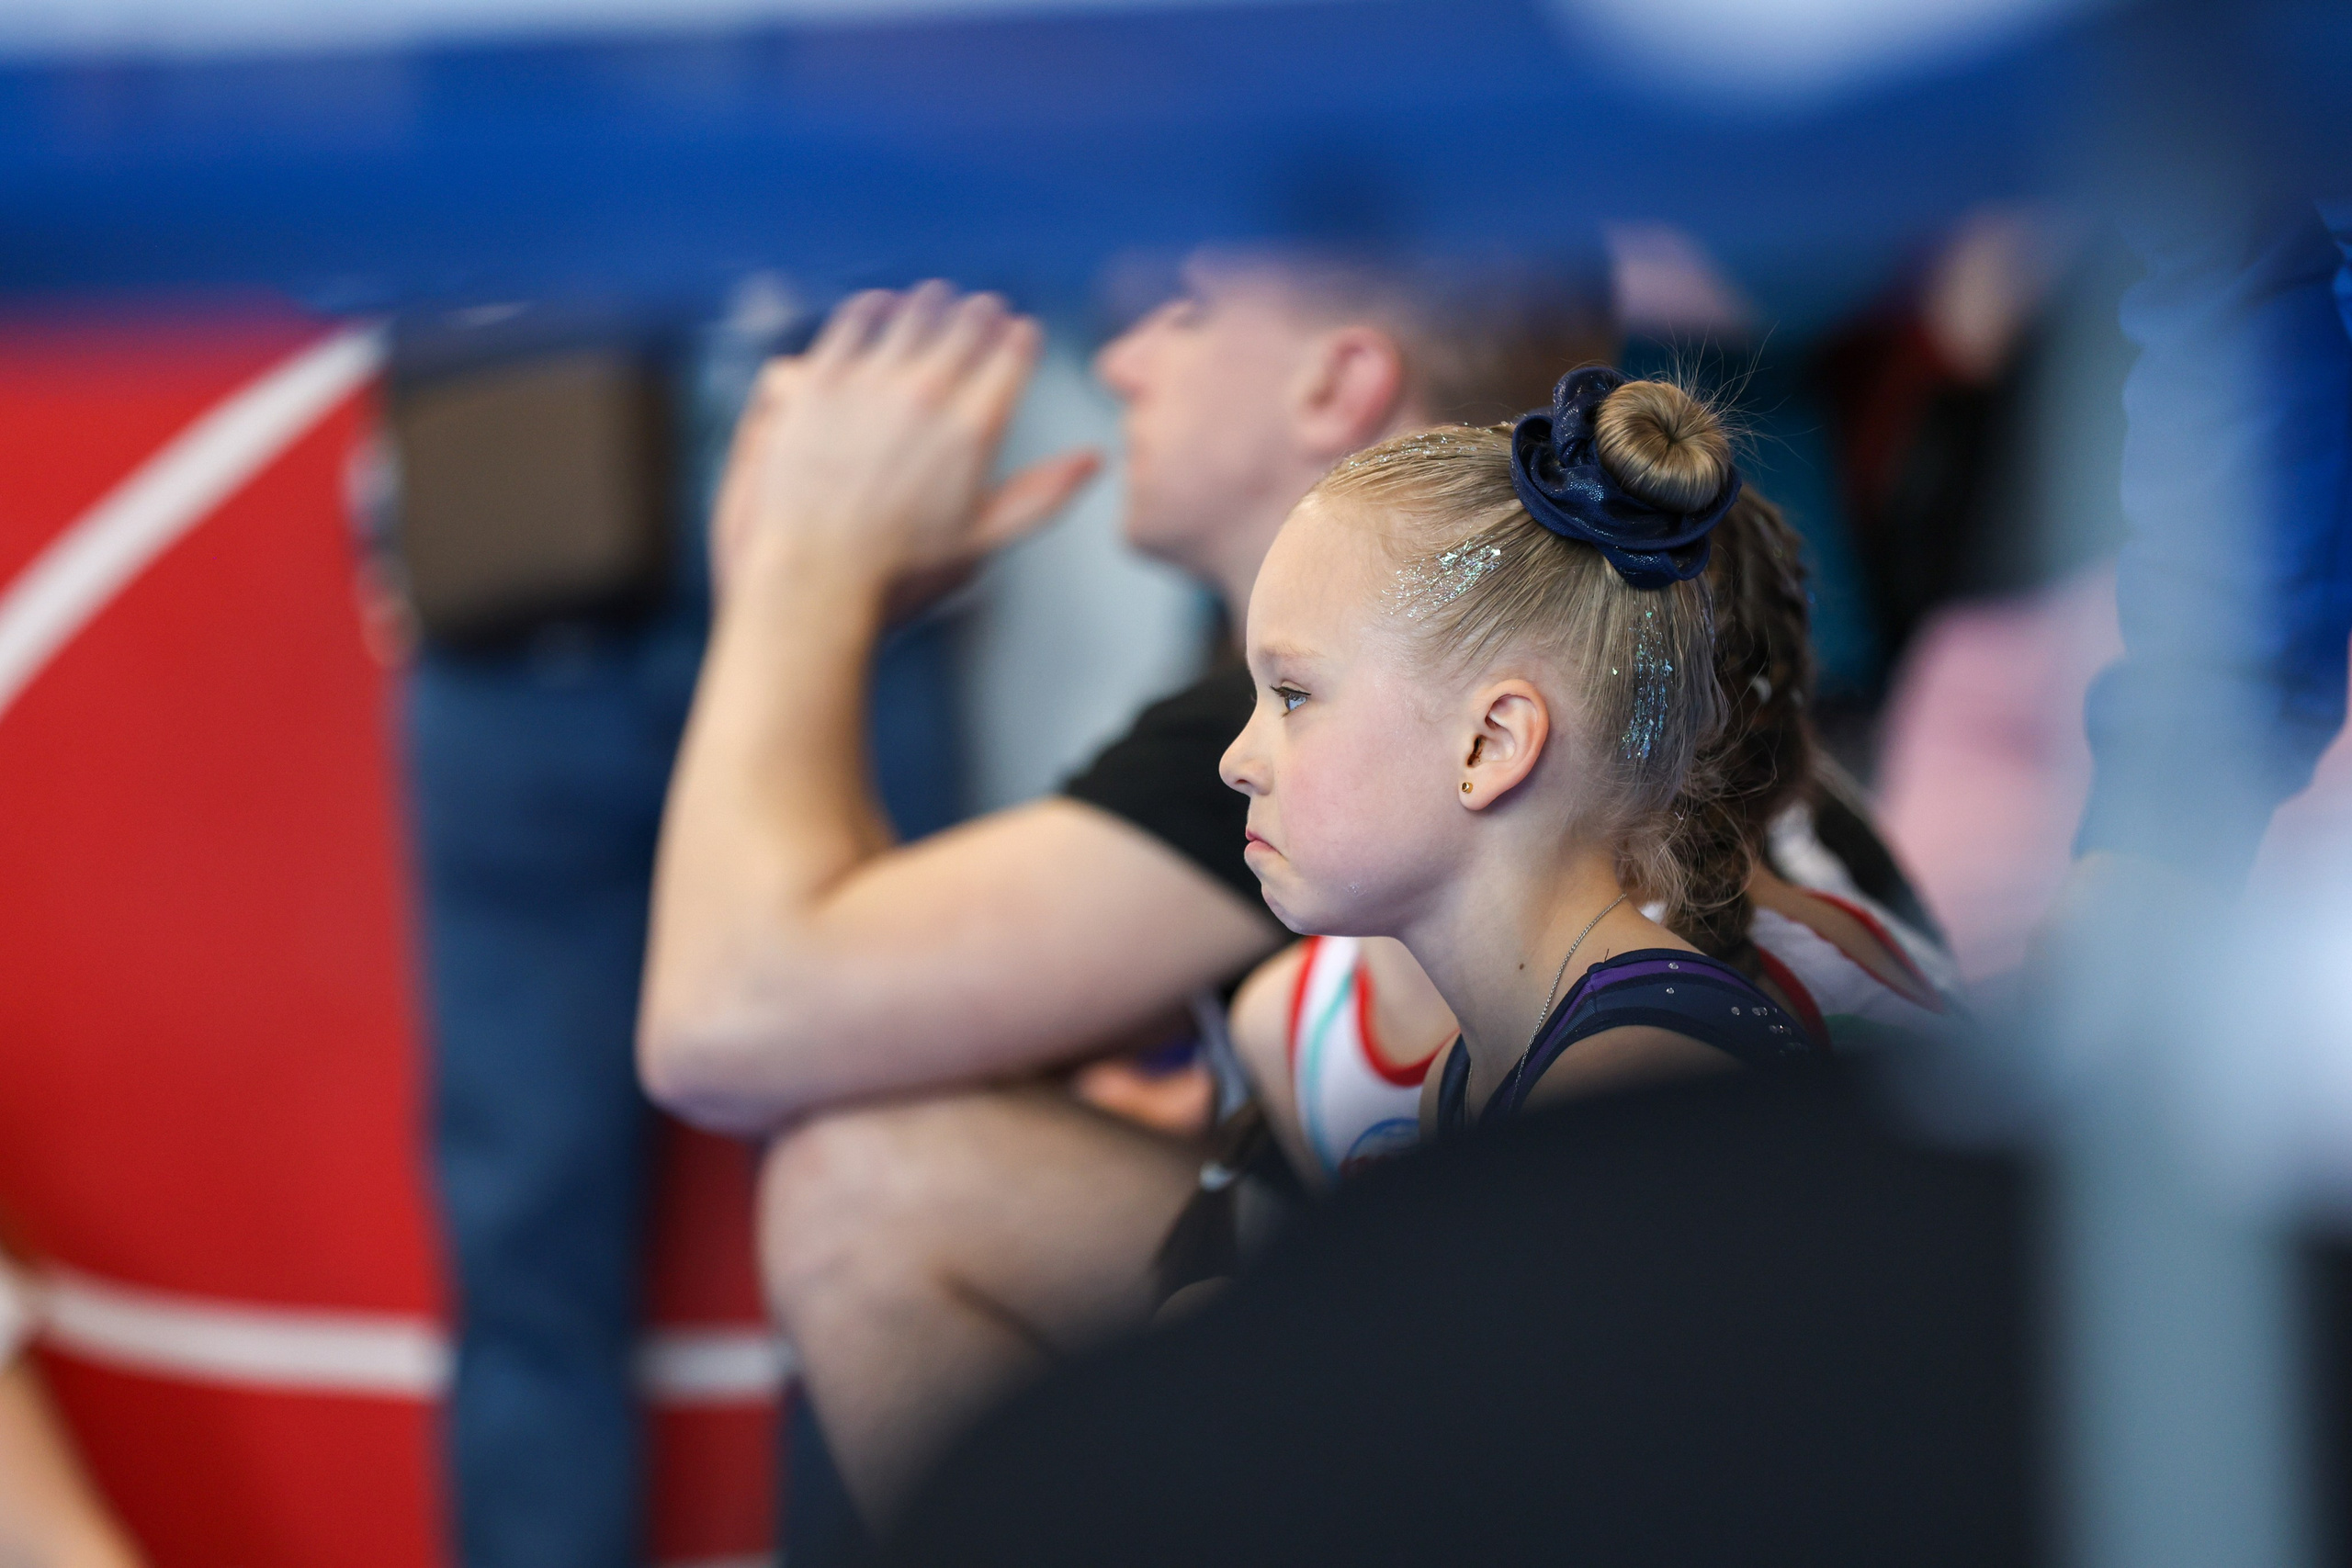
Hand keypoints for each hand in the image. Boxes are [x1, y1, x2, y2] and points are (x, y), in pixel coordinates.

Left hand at [710, 283, 1100, 600]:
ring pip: (914, 312)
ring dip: (932, 302)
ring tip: (937, 301)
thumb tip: (1092, 461)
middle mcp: (928, 394)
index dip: (1020, 336)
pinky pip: (854, 321)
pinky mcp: (822, 379)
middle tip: (983, 310)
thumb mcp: (985, 539)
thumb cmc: (898, 570)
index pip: (1012, 353)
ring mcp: (871, 382)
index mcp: (974, 428)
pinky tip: (880, 306)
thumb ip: (1044, 494)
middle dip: (982, 313)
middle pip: (968, 324)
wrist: (815, 574)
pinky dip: (874, 307)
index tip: (1020, 332)